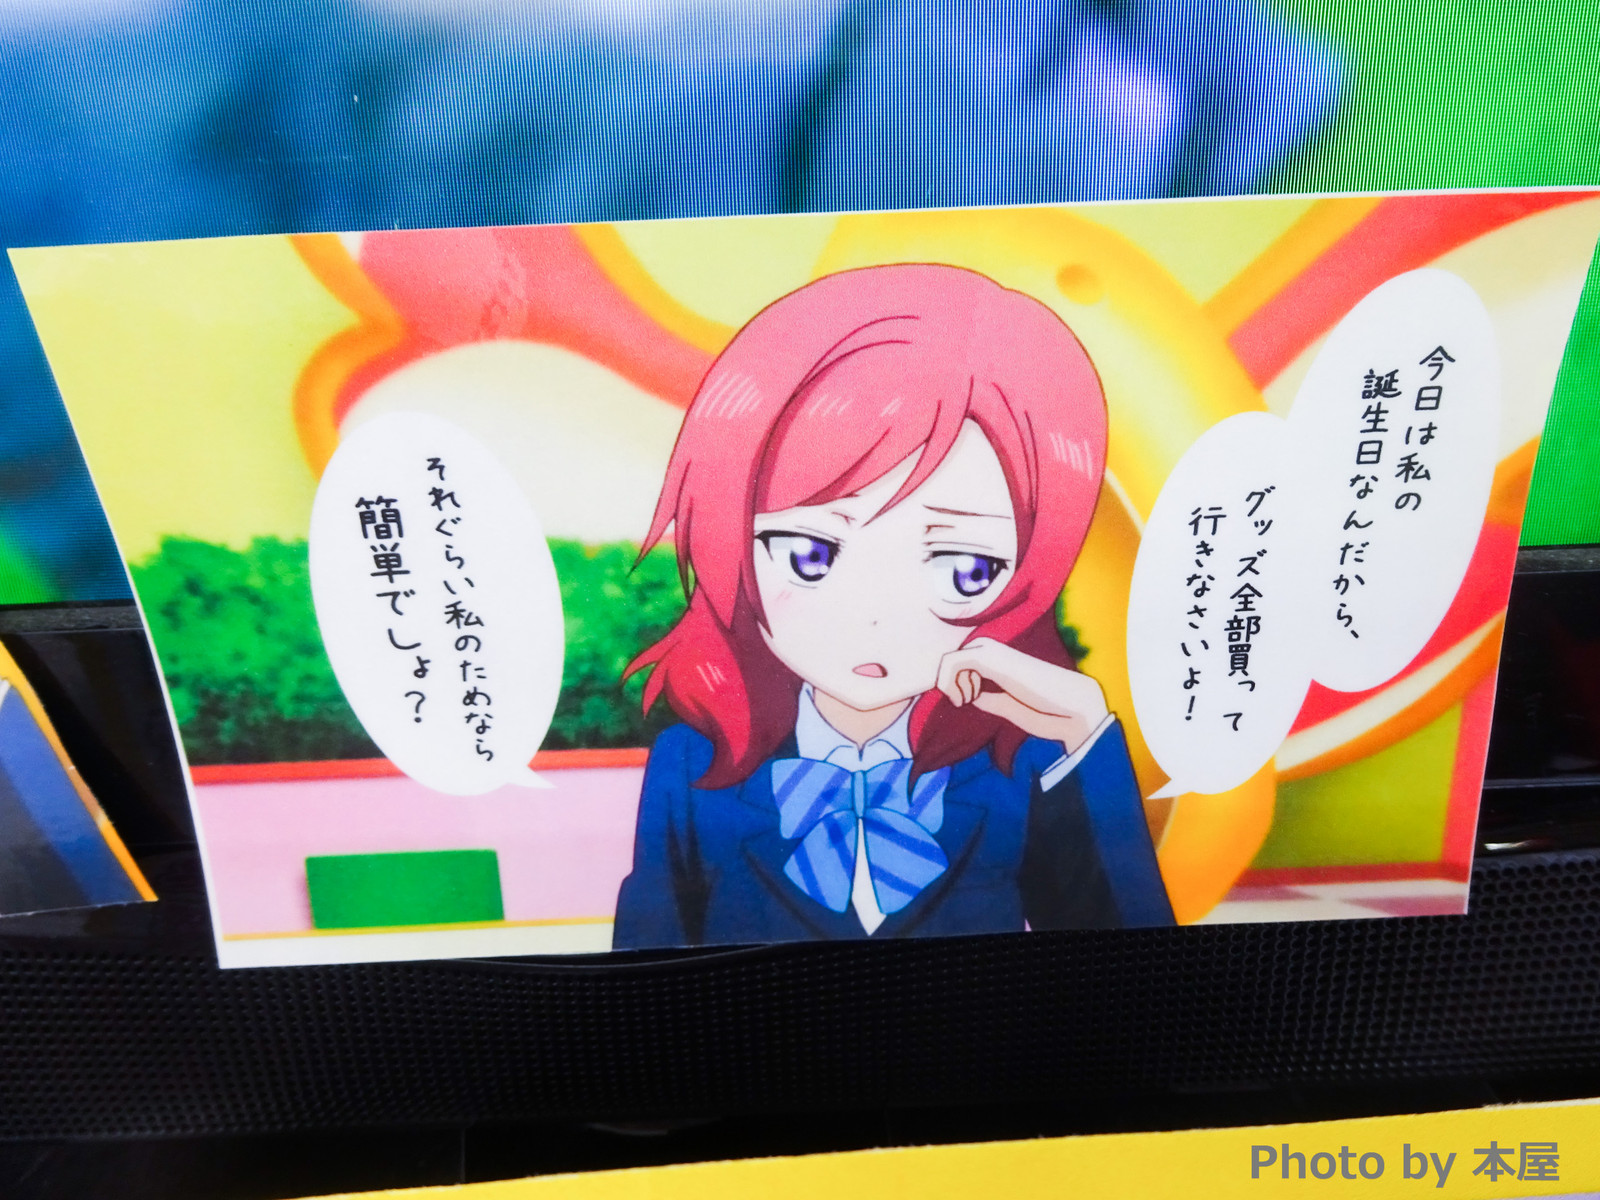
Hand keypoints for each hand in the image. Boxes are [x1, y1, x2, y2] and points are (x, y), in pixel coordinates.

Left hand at [936, 638, 1108, 752]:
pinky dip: (950, 682)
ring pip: (949, 658)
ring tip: (966, 700)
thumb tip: (972, 697)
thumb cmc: (1051, 712)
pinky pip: (954, 661)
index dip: (953, 682)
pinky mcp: (993, 659)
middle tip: (964, 701)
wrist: (1075, 709)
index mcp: (1002, 662)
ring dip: (950, 683)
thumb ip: (992, 700)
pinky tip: (966, 698)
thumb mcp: (1011, 707)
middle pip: (953, 657)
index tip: (965, 703)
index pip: (962, 662)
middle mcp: (996, 652)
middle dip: (949, 682)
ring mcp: (994, 652)